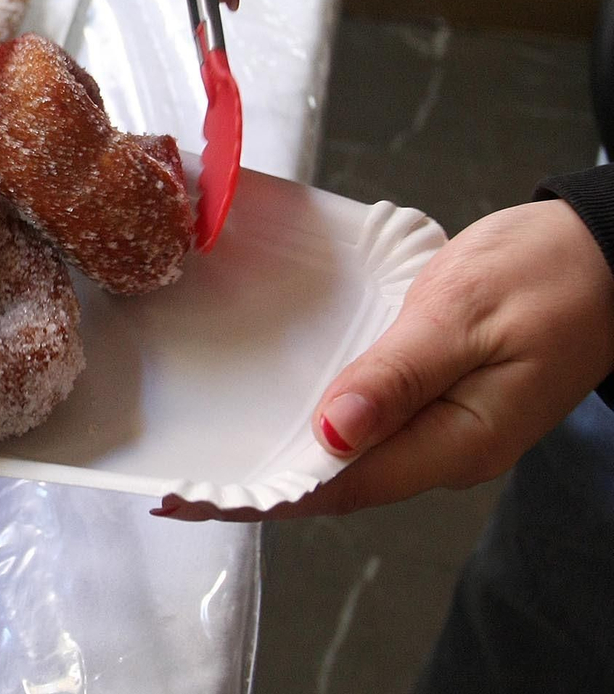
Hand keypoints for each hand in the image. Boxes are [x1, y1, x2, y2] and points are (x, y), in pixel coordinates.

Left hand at [156, 200, 613, 519]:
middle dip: (260, 487)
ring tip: (211, 460)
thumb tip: (330, 435)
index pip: (340, 486)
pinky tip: (276, 414)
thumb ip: (395, 376)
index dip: (265, 495)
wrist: (607, 252)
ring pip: (348, 456)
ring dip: (283, 459)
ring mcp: (444, 426)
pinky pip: (365, 423)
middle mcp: (446, 448)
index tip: (196, 497)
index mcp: (456, 442)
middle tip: (180, 487)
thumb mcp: (461, 317)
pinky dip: (316, 424)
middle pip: (336, 482)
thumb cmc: (544, 276)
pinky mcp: (438, 396)